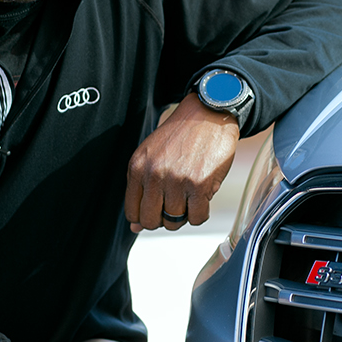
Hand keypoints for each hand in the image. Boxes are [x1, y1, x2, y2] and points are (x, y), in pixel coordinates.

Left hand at [126, 92, 240, 231]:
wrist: (208, 114)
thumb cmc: (181, 136)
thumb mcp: (152, 156)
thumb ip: (141, 189)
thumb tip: (135, 227)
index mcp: (137, 167)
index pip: (133, 212)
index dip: (145, 217)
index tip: (157, 210)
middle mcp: (154, 175)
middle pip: (151, 221)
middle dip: (163, 220)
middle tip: (174, 206)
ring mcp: (176, 181)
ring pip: (175, 222)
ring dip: (184, 215)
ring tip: (190, 196)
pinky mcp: (199, 184)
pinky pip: (197, 218)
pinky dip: (201, 214)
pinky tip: (202, 198)